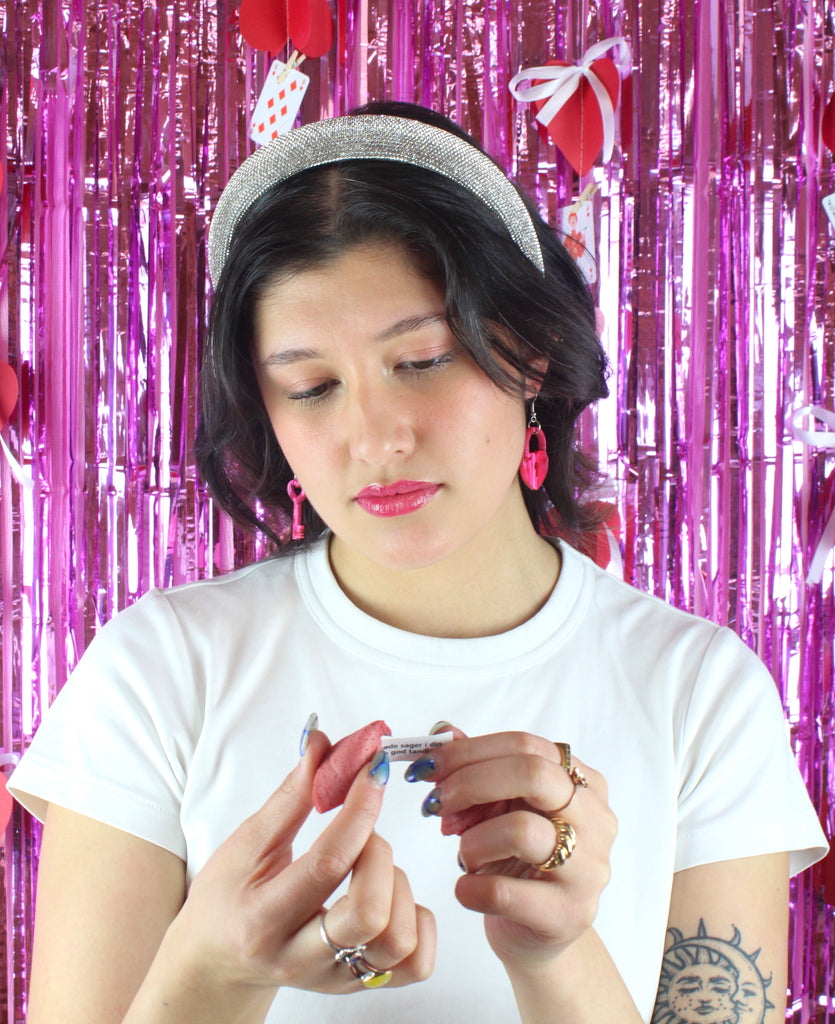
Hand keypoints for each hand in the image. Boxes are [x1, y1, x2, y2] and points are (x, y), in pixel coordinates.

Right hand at [170, 729, 435, 998]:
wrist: (216, 963)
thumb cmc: (226, 899)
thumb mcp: (245, 843)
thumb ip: (290, 796)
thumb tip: (322, 744)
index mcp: (262, 919)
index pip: (327, 863)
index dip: (359, 808)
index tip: (373, 770)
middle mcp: (299, 957)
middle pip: (369, 913)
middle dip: (379, 854)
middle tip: (363, 835)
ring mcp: (335, 978)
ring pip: (398, 940)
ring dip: (398, 888)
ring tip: (371, 870)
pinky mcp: (361, 986)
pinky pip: (416, 963)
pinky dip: (417, 920)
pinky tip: (391, 898)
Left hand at [413, 728, 615, 971]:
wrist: (535, 934)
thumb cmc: (516, 860)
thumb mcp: (500, 807)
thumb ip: (475, 768)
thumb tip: (441, 732)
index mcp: (583, 782)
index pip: (526, 746)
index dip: (470, 751)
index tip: (428, 765)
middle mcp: (596, 819)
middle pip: (533, 774)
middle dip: (470, 783)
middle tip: (435, 803)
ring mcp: (588, 868)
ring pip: (520, 830)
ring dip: (473, 840)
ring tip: (463, 854)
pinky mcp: (568, 915)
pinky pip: (504, 892)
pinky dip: (470, 887)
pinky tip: (465, 888)